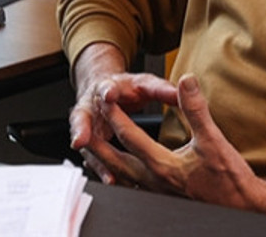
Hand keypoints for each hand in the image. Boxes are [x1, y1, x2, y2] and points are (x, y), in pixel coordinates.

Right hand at [67, 43, 175, 183]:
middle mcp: (92, 108)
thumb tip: (183, 90)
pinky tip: (113, 182)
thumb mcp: (144, 84)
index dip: (107, 92)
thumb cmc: (126, 89)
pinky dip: (102, 169)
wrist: (106, 93)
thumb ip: (161, 89)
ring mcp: (89, 127)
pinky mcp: (92, 143)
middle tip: (82, 140)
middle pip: (82, 118)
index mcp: (107, 88)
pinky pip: (94, 158)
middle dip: (82, 130)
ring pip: (87, 143)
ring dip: (95, 159)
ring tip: (109, 175)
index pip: (105, 89)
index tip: (109, 95)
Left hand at [97, 73, 265, 212]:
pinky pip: (134, 190)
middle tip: (83, 131)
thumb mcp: (213, 139)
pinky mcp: (166, 200)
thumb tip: (186, 82)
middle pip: (116, 161)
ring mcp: (159, 194)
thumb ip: (196, 109)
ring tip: (94, 154)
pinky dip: (122, 179)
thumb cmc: (231, 179)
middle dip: (99, 144)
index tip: (106, 99)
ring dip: (106, 164)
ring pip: (123, 179)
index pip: (131, 136)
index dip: (116, 115)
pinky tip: (121, 176)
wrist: (245, 206)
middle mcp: (156, 182)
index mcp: (163, 165)